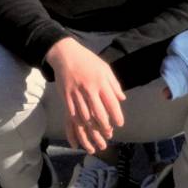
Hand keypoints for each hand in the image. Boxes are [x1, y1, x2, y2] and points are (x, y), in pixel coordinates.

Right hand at [45, 36, 125, 152]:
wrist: (65, 54)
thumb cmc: (87, 61)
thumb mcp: (104, 68)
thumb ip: (114, 84)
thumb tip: (122, 99)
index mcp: (101, 81)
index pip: (111, 103)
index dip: (117, 116)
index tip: (120, 124)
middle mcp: (89, 88)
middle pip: (99, 113)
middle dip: (105, 126)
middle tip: (109, 133)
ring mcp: (76, 93)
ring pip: (85, 116)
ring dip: (92, 128)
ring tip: (98, 133)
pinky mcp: (66, 96)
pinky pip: (73, 114)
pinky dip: (79, 123)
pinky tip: (84, 127)